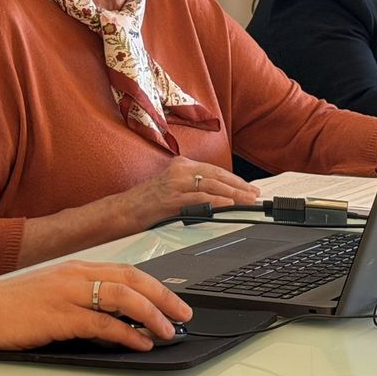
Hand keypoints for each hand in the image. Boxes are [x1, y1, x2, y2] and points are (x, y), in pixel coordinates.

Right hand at [0, 261, 192, 351]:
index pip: (126, 271)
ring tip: (168, 331)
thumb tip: (114, 315)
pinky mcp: (59, 317)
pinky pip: (102, 324)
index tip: (173, 299)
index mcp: (75, 268)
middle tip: (184, 314)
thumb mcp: (52, 293)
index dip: (155, 285)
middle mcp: (75, 275)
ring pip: (123, 298)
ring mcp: (68, 294)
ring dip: (152, 315)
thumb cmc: (10, 307)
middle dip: (164, 297)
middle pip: (133, 280)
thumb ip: (82, 298)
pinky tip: (140, 343)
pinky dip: (126, 334)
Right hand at [113, 158, 260, 230]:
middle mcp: (179, 170)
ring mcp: (174, 183)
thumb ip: (192, 186)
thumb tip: (218, 195)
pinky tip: (228, 204)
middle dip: (239, 185)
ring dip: (233, 193)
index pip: (214, 170)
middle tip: (255, 194)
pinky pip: (198, 198)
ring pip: (211, 184)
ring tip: (248, 200)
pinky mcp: (170, 198)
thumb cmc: (145, 202)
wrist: (122, 210)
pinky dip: (216, 200)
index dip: (234, 179)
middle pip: (216, 175)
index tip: (248, 187)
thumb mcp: (172, 187)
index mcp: (180, 165)